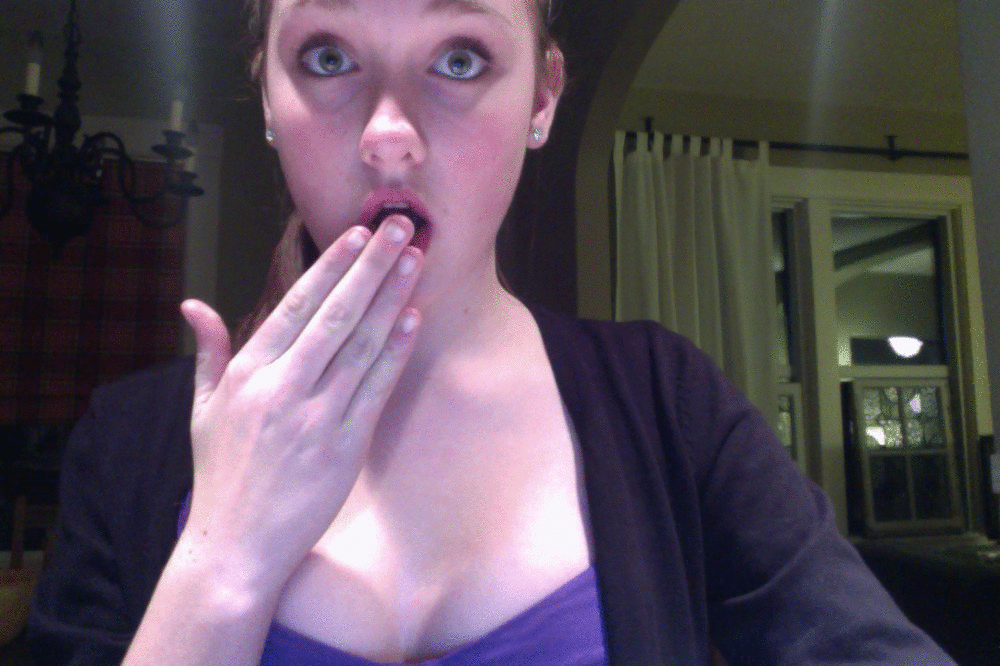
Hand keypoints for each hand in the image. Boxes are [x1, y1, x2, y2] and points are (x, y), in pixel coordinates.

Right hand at [178, 216, 421, 589]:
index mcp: (247, 373)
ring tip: (415, 261)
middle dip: (371, 266)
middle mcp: (281, 388)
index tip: (357, 235)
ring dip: (391, 299)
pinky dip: (395, 352)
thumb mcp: (201, 410)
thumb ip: (207, 353)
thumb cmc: (221, 476)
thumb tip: (193, 305)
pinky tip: (412, 320)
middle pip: (336, 314)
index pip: (296, 305)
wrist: (235, 547)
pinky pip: (375, 389)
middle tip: (401, 227)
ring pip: (360, 344)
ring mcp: (314, 417)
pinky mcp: (343, 448)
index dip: (332, 267)